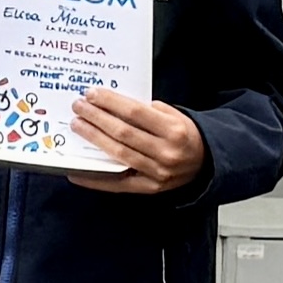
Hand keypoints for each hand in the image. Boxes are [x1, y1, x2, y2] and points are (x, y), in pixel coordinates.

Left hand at [66, 90, 206, 194]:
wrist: (206, 163)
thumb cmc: (184, 134)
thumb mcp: (175, 116)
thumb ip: (148, 111)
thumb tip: (112, 105)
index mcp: (174, 130)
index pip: (135, 112)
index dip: (110, 102)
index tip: (91, 94)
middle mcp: (166, 152)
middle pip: (123, 133)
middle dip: (96, 118)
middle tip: (78, 107)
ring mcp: (158, 173)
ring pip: (118, 154)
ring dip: (94, 139)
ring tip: (78, 126)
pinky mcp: (149, 188)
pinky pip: (117, 183)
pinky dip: (95, 179)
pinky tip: (76, 171)